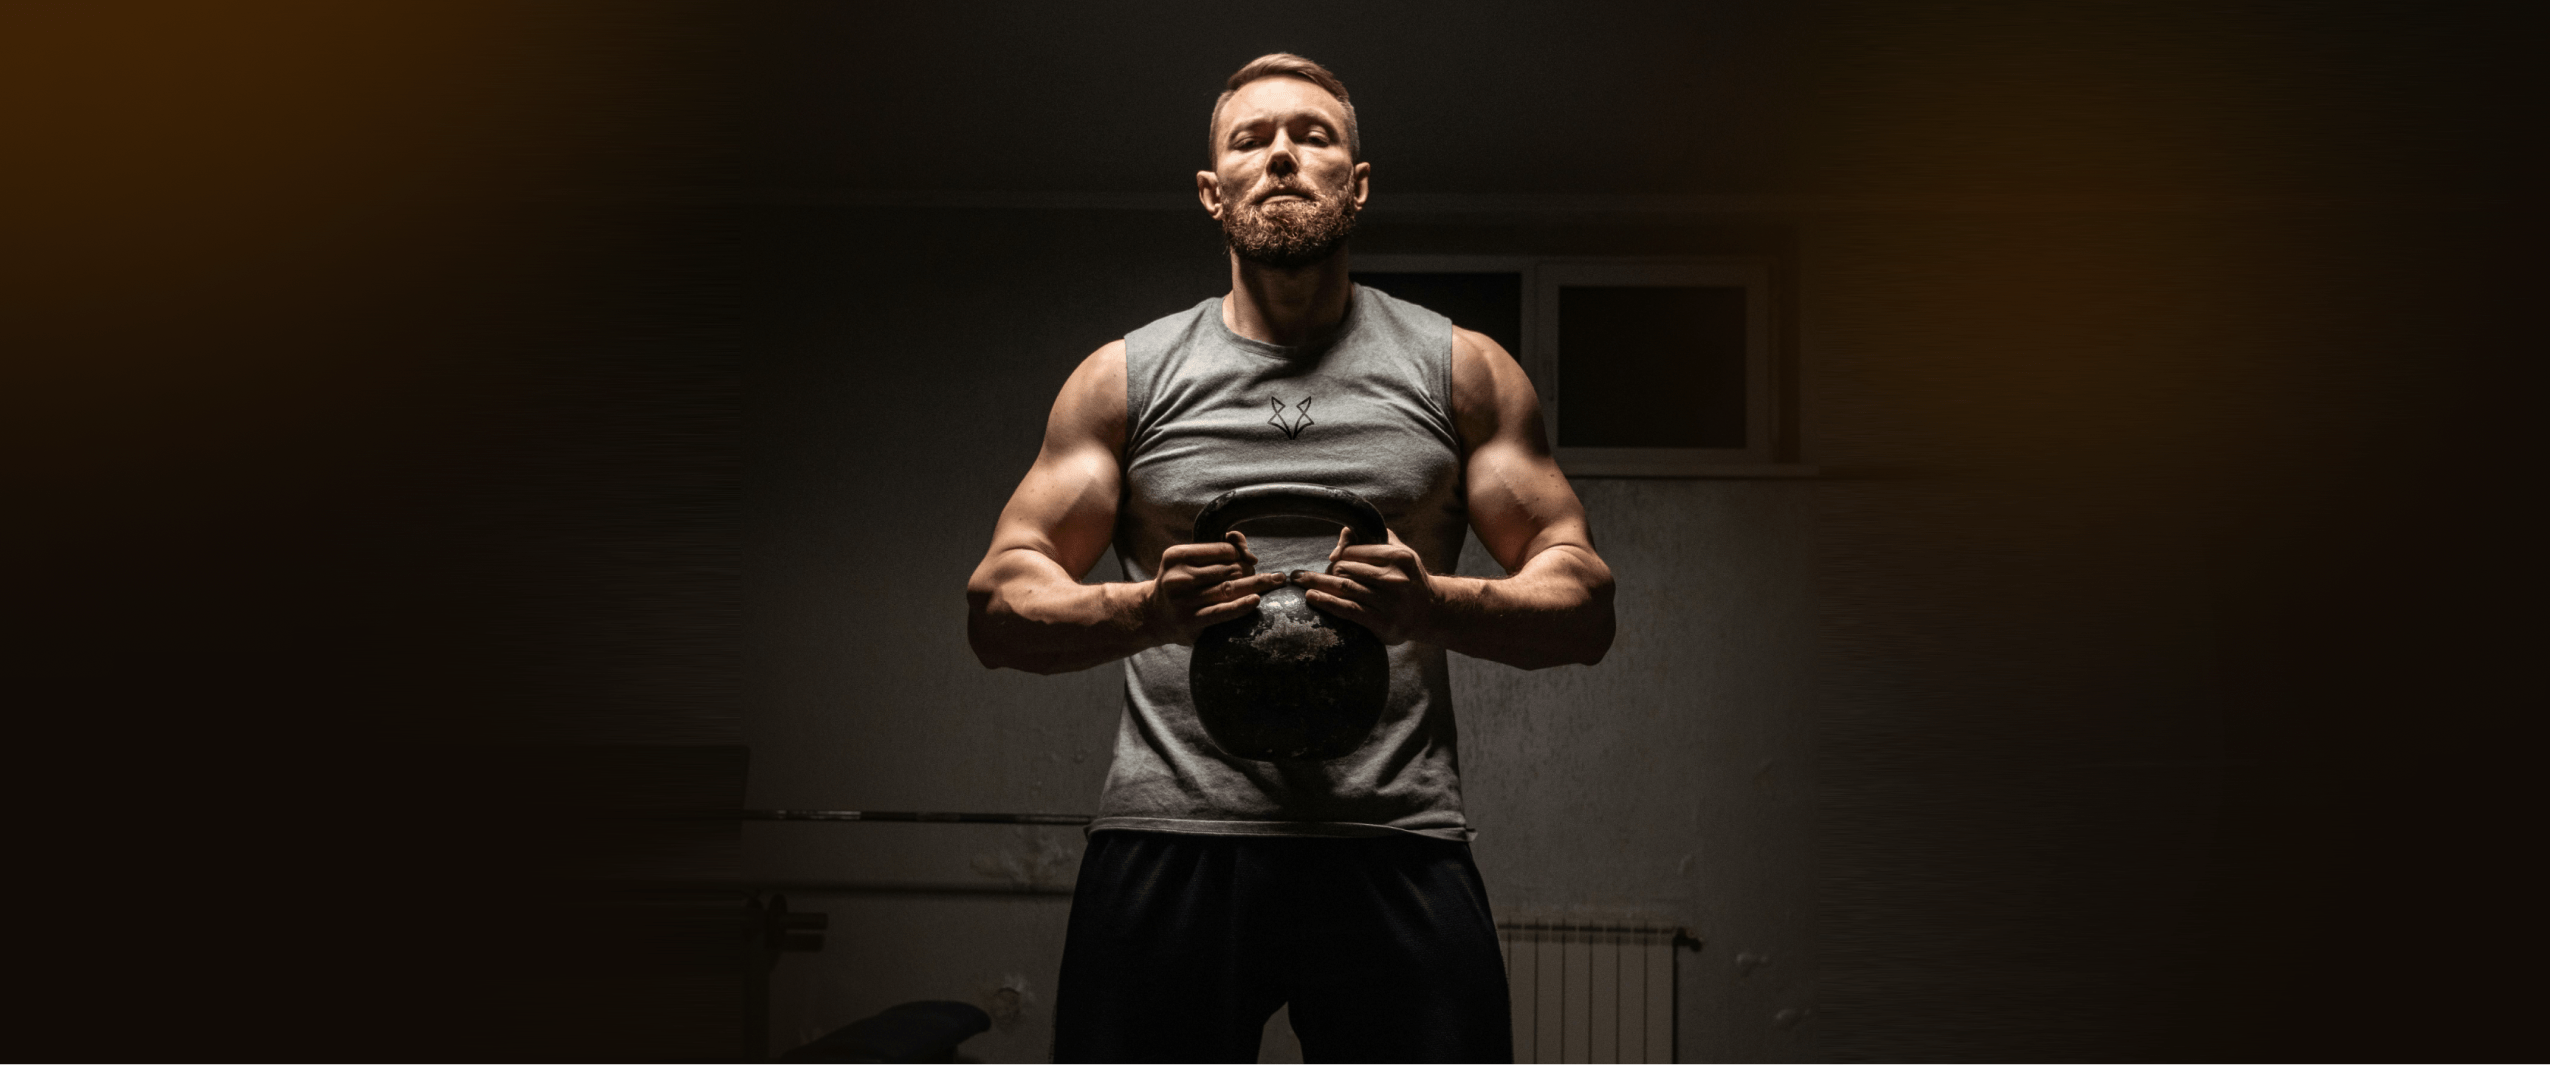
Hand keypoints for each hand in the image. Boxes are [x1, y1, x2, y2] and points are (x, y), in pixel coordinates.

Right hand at [1146, 531, 1289, 644]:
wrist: (1154, 615)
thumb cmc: (1181, 582)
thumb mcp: (1190, 560)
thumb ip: (1219, 547)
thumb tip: (1248, 552)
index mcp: (1176, 556)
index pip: (1222, 550)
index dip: (1241, 554)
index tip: (1250, 561)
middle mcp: (1177, 577)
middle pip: (1228, 570)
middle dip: (1250, 572)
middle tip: (1267, 576)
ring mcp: (1183, 601)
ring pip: (1229, 589)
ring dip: (1256, 585)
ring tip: (1275, 581)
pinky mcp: (1190, 621)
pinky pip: (1222, 611)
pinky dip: (1241, 606)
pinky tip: (1256, 600)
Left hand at [1291, 528, 1439, 644]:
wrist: (1431, 612)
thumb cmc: (1409, 578)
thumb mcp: (1399, 552)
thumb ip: (1375, 537)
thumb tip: (1345, 531)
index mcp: (1398, 558)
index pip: (1355, 552)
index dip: (1339, 556)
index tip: (1330, 561)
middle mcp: (1394, 579)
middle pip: (1346, 570)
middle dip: (1325, 571)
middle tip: (1302, 574)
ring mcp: (1389, 602)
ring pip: (1344, 588)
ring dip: (1317, 583)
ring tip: (1298, 580)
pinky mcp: (1382, 623)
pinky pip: (1348, 610)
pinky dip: (1327, 602)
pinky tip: (1311, 596)